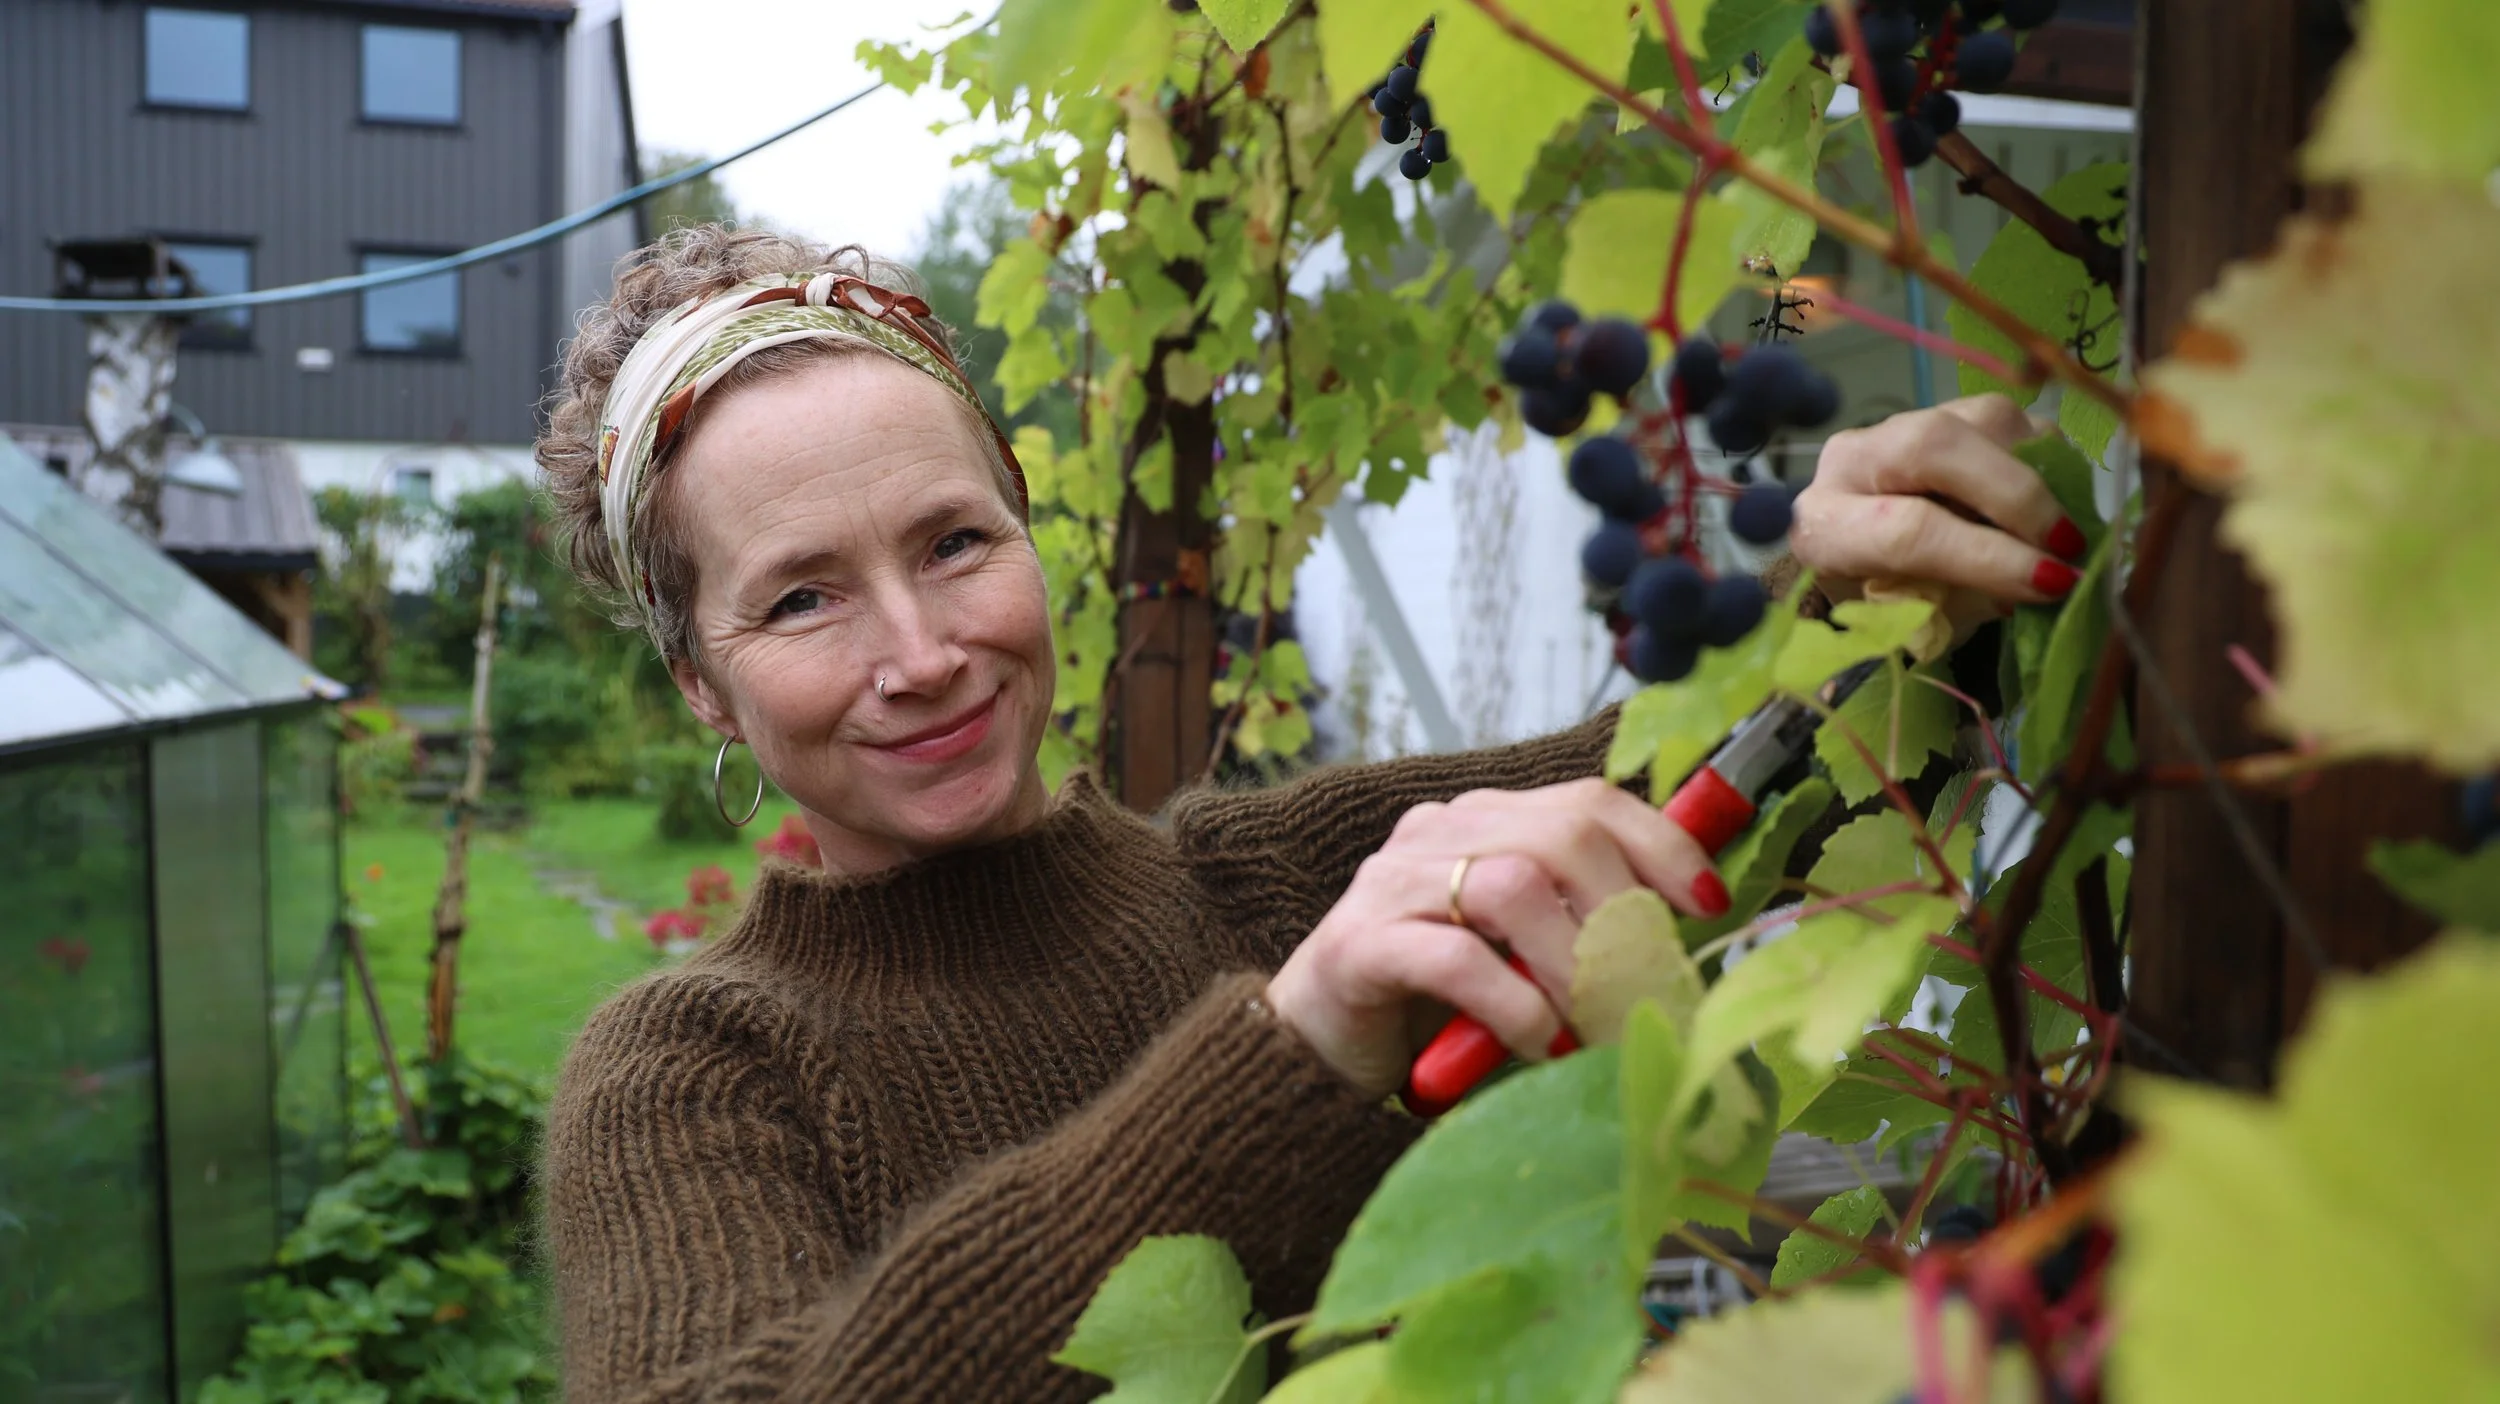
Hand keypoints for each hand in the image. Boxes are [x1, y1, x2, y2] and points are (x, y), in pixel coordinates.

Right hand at [1265, 778, 1728, 1099]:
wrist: (1316, 1052)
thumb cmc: (1431, 1005)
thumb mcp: (1523, 957)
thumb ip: (1579, 931)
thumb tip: (1682, 947)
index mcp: (1483, 823)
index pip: (1587, 802)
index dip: (1659, 846)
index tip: (1707, 904)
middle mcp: (1438, 835)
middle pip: (1561, 835)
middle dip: (1625, 913)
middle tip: (1651, 987)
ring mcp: (1393, 883)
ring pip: (1513, 887)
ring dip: (1575, 965)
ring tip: (1597, 1025)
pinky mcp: (1360, 944)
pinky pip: (1455, 958)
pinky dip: (1515, 1005)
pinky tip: (1540, 1046)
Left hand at [1789, 395, 2090, 637]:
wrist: (1868, 563)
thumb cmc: (1894, 606)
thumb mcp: (1922, 622)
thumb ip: (1972, 600)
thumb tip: (2049, 580)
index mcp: (1826, 528)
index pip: (1908, 530)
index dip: (1987, 555)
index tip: (2052, 581)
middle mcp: (1852, 461)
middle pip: (1938, 446)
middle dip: (2018, 495)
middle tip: (2069, 544)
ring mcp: (1897, 425)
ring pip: (1982, 419)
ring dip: (2038, 470)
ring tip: (2059, 526)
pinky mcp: (1941, 410)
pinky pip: (2007, 417)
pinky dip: (2042, 457)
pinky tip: (2050, 496)